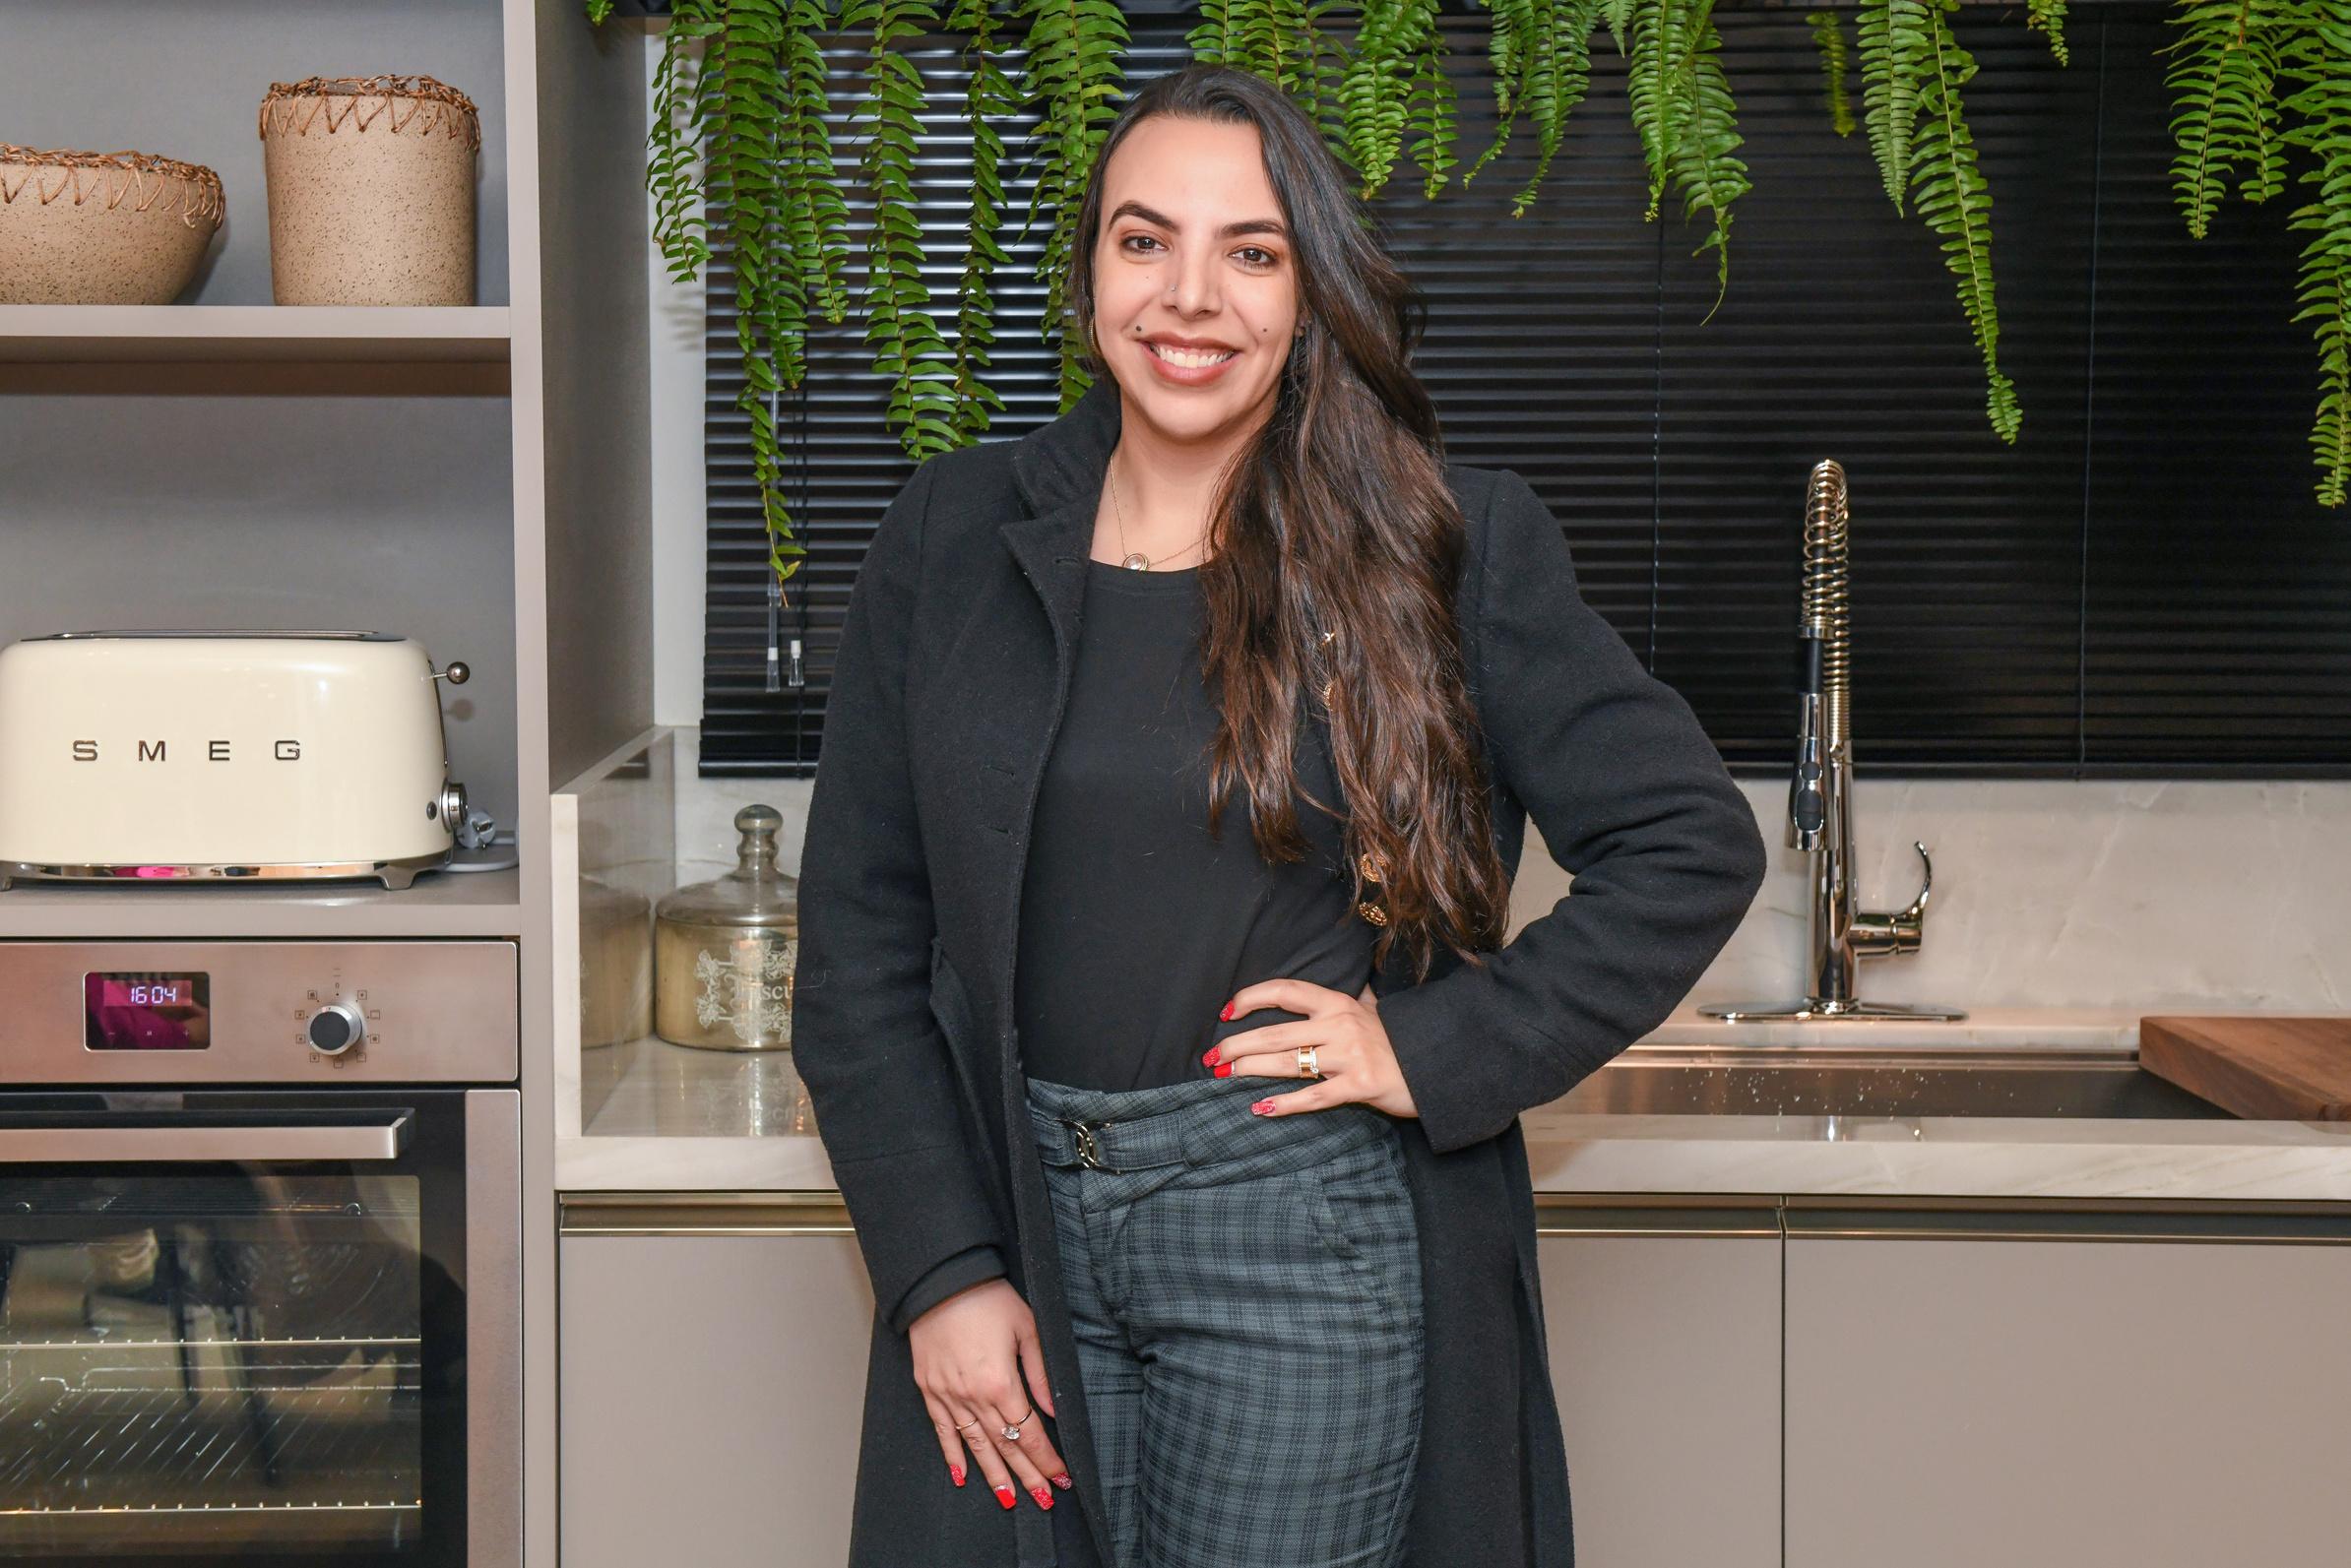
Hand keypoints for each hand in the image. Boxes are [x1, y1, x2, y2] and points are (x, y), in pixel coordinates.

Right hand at [908, 1278, 1070, 1509]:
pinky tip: (962, 1476)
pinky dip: (952, 1454)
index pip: (1028, 1434)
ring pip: (974, 1445)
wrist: (941, 1281)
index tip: (1061, 1478)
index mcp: (1001, 1384)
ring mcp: (948, 1395)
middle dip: (1026, 1476)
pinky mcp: (929, 1389)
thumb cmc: (988, 1299)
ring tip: (1008, 1500)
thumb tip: (1053, 1411)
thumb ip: (1041, 1374)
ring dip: (993, 1475)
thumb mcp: (1027, 1329)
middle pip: (1004, 1447)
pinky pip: (943, 1430)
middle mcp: (973, 1397)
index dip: (1046, 1459)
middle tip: (1043, 1499)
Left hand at [1208, 979, 1420, 1119]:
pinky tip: (1260, 1108)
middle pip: (1275, 1032)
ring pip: (1287, 1062)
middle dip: (1237, 1044)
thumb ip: (1359, 996)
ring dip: (1250, 1069)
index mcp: (1338, 1003)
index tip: (1227, 1011)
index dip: (1252, 998)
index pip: (1285, 991)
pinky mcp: (1358, 1085)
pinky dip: (1285, 1103)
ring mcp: (1348, 1056)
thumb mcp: (1377, 1010)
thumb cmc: (1401, 1039)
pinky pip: (1314, 1095)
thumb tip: (1357, 978)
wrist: (1438, 1066)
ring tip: (1223, 1075)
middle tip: (1212, 1056)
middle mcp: (1339, 1025)